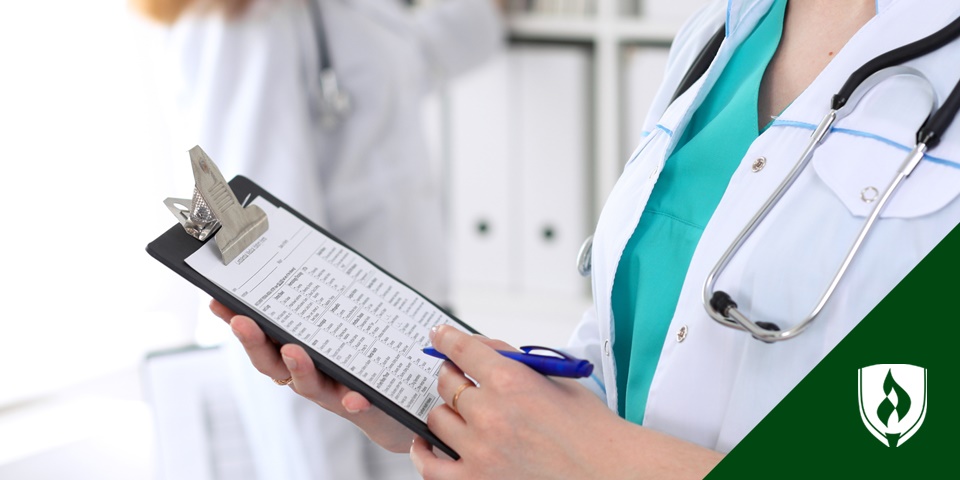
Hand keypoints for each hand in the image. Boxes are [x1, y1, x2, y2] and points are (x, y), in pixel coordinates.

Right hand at [208, 299, 414, 451]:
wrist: (396, 407)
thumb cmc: (362, 363)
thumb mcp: (343, 328)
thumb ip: (328, 303)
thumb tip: (309, 259)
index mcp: (298, 351)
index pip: (262, 336)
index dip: (239, 321)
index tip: (217, 300)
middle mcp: (306, 375)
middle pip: (272, 362)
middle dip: (254, 342)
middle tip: (241, 321)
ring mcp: (331, 392)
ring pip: (307, 384)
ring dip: (298, 368)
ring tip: (293, 351)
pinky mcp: (360, 405)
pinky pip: (355, 405)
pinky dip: (353, 401)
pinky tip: (356, 397)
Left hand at [409, 325, 723, 478]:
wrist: (610, 473)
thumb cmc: (591, 430)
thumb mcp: (557, 380)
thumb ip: (515, 361)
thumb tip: (481, 348)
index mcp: (511, 382)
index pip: (463, 350)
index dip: (447, 339)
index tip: (439, 336)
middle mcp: (490, 413)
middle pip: (447, 384)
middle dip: (453, 376)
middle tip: (459, 378)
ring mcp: (479, 450)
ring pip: (437, 419)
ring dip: (447, 412)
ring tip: (459, 413)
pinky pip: (430, 465)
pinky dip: (424, 451)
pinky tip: (427, 444)